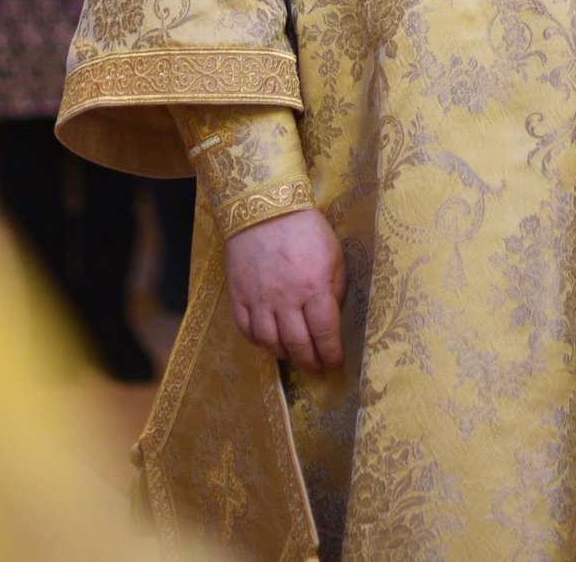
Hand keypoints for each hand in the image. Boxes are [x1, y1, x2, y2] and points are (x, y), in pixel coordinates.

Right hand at [224, 208, 345, 373]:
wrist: (263, 207)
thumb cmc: (305, 228)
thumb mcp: (334, 253)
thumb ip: (336, 287)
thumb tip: (332, 316)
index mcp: (314, 288)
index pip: (325, 334)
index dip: (332, 354)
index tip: (336, 364)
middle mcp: (286, 299)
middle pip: (298, 345)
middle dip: (311, 361)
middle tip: (317, 368)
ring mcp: (259, 299)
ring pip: (270, 343)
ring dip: (285, 355)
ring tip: (294, 356)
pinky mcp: (239, 296)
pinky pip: (246, 330)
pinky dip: (258, 342)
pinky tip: (268, 341)